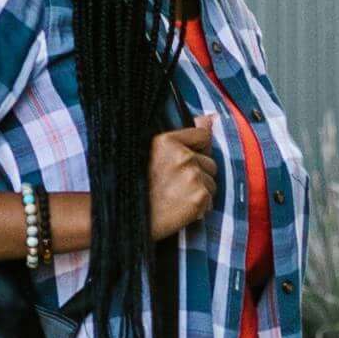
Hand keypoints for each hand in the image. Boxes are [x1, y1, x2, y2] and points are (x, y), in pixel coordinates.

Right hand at [144, 125, 222, 244]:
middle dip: (199, 174)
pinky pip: (210, 200)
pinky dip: (200, 208)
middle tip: (176, 187)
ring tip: (177, 199)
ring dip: (200, 192)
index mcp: (166, 141)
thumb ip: (183, 137)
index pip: (203, 136)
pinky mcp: (199, 197)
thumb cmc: (135, 188)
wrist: (127, 219)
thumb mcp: (152, 153)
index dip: (199, 150)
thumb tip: (211, 118)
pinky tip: (181, 210)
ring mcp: (192, 176)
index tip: (188, 162)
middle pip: (210, 162)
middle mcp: (182, 156)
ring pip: (212, 183)